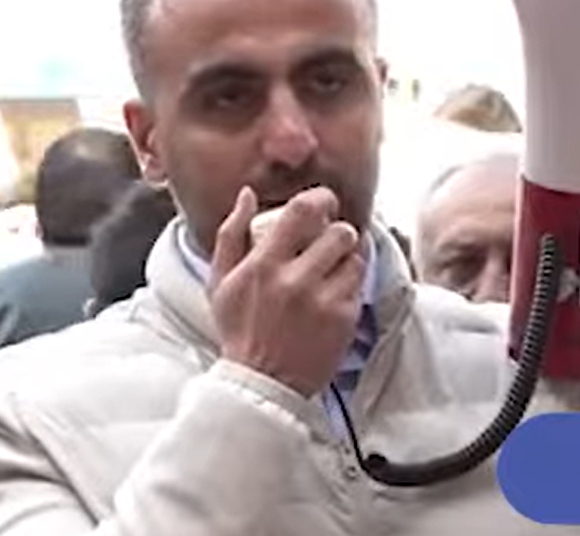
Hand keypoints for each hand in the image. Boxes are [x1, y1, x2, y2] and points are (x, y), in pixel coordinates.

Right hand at [208, 186, 364, 396]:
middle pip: (339, 232)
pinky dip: (349, 285)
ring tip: (330, 270)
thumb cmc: (240, 330)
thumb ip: (231, 234)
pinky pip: (359, 284)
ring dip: (345, 258)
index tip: (324, 203)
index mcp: (263, 265)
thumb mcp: (220, 282)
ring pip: (354, 257)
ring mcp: (323, 301)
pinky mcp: (344, 320)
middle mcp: (295, 280)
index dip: (321, 198)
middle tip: (330, 241)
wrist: (262, 385)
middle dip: (338, 231)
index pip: (302, 210)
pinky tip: (333, 295)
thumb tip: (247, 194)